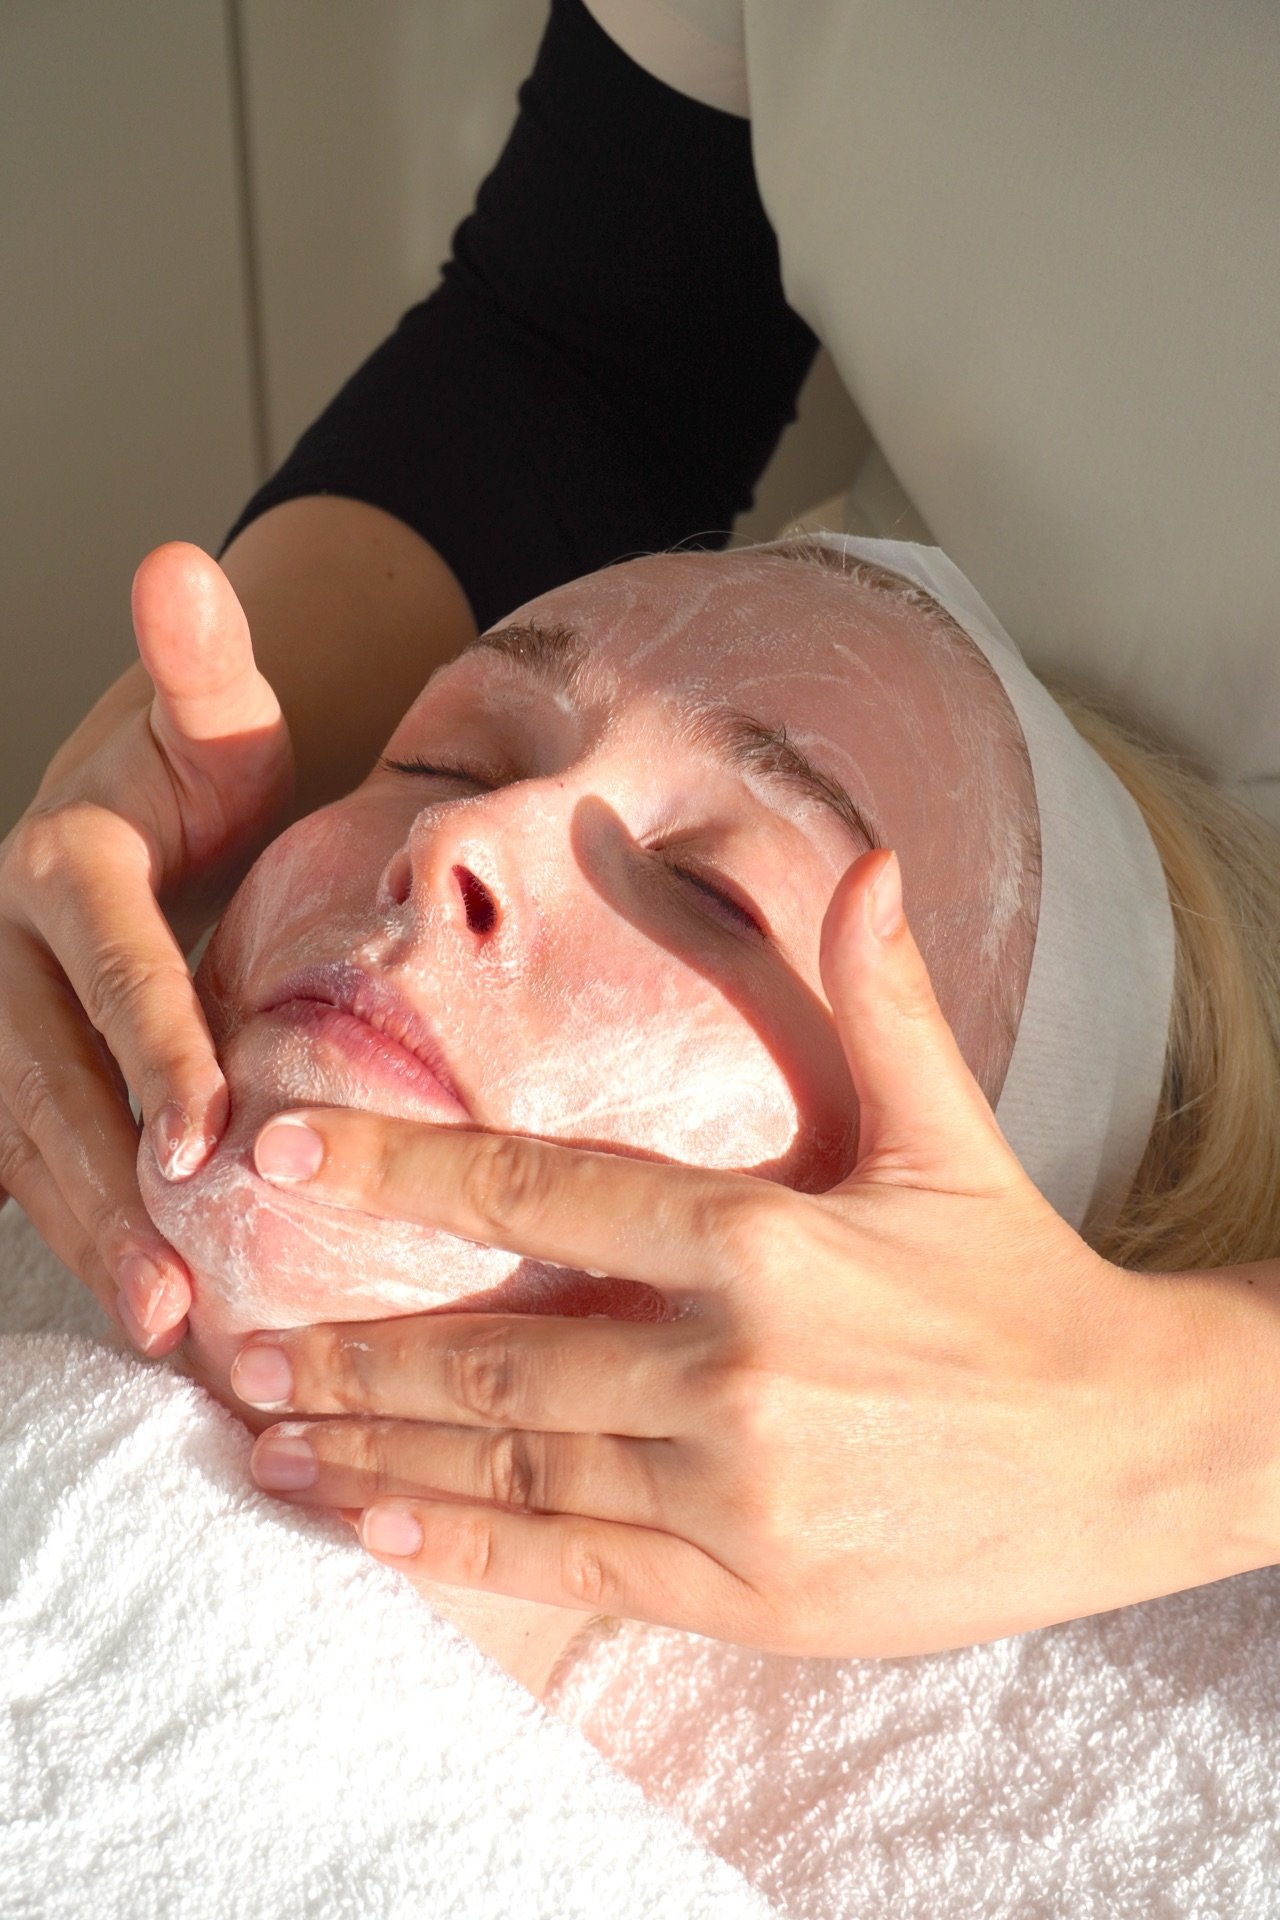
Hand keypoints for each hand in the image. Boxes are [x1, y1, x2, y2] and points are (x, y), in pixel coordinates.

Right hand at [0, 545, 290, 1350]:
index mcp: (56, 862)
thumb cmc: (206, 784)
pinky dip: (76, 1235)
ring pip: (24, 1140)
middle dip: (106, 1184)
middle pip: (45, 1079)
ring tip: (161, 1329)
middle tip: (174, 1291)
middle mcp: (3, 951)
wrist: (158, 824)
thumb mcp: (216, 725)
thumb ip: (203, 669)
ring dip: (86, 1234)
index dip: (148, 1043)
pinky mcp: (10, 1081)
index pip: (105, 962)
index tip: (204, 1137)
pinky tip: (136, 1318)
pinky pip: (28, 1165)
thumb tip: (175, 564)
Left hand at [232, 850, 1236, 1657]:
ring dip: (377, 1452)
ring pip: (514, 1468)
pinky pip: (580, 1568)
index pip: (541, 1192)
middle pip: (494, 1352)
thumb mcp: (951, 1135)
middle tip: (242, 1339)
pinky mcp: (756, 1591)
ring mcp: (738, 1490)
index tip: (286, 1149)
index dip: (402, 1169)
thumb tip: (868, 858)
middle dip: (354, 1349)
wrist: (1137, 1450)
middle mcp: (734, 1365)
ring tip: (272, 1436)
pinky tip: (377, 1529)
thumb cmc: (1025, 1281)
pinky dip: (467, 1549)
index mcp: (764, 1239)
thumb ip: (885, 1000)